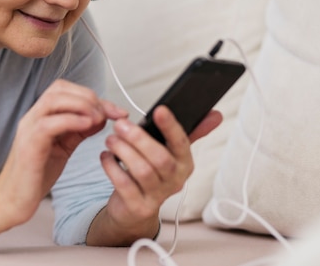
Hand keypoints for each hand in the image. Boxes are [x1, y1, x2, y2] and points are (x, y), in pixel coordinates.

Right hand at [0, 79, 127, 225]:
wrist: (12, 201)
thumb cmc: (35, 176)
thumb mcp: (63, 147)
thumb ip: (79, 130)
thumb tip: (101, 116)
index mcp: (40, 116)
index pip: (65, 90)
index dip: (91, 96)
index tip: (115, 111)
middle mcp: (32, 117)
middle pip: (60, 89)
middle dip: (89, 97)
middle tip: (109, 114)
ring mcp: (28, 129)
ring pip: (53, 100)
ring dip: (81, 105)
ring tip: (99, 118)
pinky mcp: (29, 145)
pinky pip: (49, 124)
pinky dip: (71, 120)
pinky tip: (88, 126)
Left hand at [88, 106, 221, 244]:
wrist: (133, 210)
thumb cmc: (151, 174)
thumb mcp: (170, 152)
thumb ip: (189, 132)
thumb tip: (214, 114)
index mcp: (185, 163)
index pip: (182, 143)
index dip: (171, 126)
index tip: (159, 110)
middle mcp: (175, 180)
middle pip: (160, 158)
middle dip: (138, 138)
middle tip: (120, 125)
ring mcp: (157, 196)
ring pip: (142, 170)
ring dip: (123, 151)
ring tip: (111, 140)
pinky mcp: (138, 207)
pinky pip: (124, 185)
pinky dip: (111, 167)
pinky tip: (105, 156)